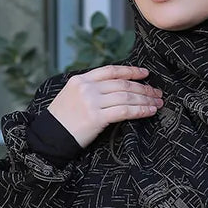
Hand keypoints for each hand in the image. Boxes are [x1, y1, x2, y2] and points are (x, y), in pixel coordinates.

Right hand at [47, 64, 163, 148]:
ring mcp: (91, 101)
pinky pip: (124, 111)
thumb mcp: (72, 96)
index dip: (130, 71)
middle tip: (157, 93)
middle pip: (122, 84)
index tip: (145, 74)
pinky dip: (140, 110)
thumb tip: (114, 89)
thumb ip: (90, 89)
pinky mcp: (96, 117)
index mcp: (81, 79)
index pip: (111, 70)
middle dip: (143, 88)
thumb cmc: (62, 120)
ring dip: (145, 99)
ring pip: (126, 96)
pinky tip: (149, 111)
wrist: (50, 137)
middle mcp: (87, 87)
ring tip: (157, 103)